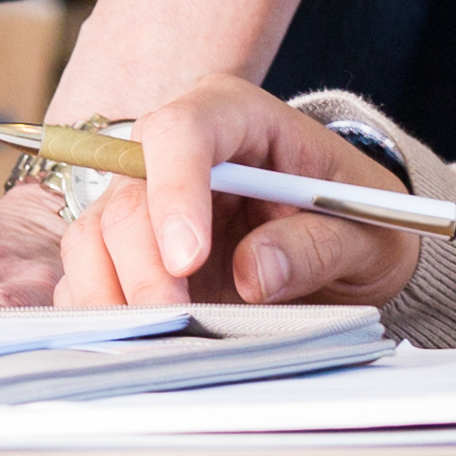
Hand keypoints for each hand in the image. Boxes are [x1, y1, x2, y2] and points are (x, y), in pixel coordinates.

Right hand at [50, 80, 423, 311]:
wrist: (347, 242)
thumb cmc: (357, 220)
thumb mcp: (366, 232)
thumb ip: (315, 246)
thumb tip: (255, 273)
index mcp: (236, 116)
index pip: (183, 131)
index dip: (175, 189)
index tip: (186, 258)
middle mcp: (178, 151)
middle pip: (130, 194)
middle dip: (145, 266)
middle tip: (176, 321)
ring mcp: (149, 200)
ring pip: (94, 234)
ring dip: (115, 292)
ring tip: (157, 339)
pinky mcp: (132, 249)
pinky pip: (89, 273)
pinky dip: (104, 309)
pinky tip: (138, 338)